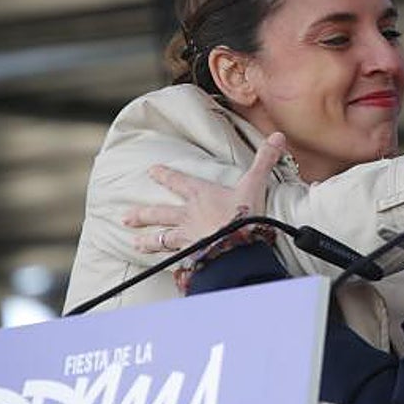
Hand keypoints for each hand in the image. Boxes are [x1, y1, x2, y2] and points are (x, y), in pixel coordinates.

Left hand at [124, 132, 286, 252]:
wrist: (238, 246)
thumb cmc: (244, 215)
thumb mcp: (255, 184)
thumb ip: (265, 160)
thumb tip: (278, 136)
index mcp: (202, 195)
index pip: (179, 182)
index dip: (166, 175)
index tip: (152, 171)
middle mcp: (189, 216)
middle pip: (161, 213)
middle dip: (143, 213)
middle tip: (125, 216)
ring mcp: (187, 237)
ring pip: (161, 238)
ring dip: (147, 240)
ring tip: (134, 242)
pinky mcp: (191, 256)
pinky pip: (174, 259)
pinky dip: (166, 263)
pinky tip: (160, 267)